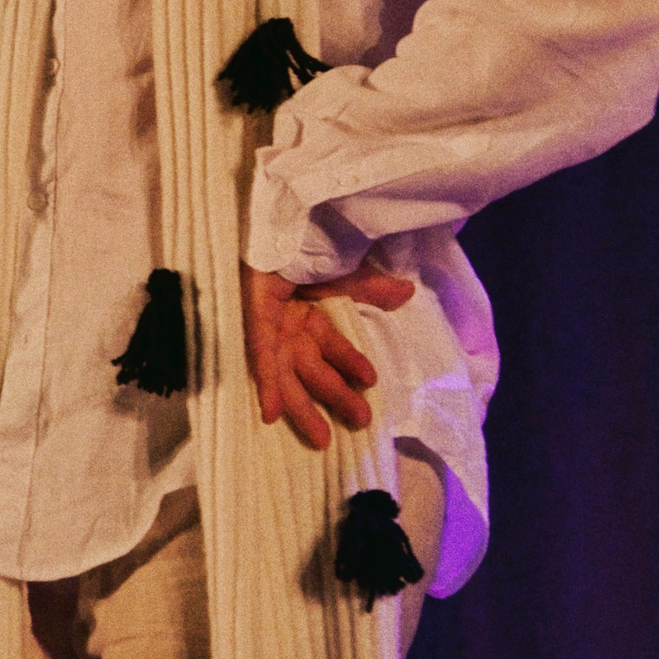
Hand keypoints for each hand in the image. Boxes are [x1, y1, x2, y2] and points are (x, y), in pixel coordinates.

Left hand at [242, 252, 414, 450]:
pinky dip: (267, 383)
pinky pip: (259, 356)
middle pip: (313, 369)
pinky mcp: (250, 319)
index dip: (351, 364)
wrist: (272, 219)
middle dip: (336, 396)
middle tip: (361, 421)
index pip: (333, 346)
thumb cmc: (300, 244)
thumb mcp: (341, 268)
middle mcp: (288, 327)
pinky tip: (271, 412)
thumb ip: (370, 285)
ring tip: (322, 439)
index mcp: (307, 314)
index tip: (371, 382)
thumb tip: (407, 291)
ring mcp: (268, 327)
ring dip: (302, 407)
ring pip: (287, 375)